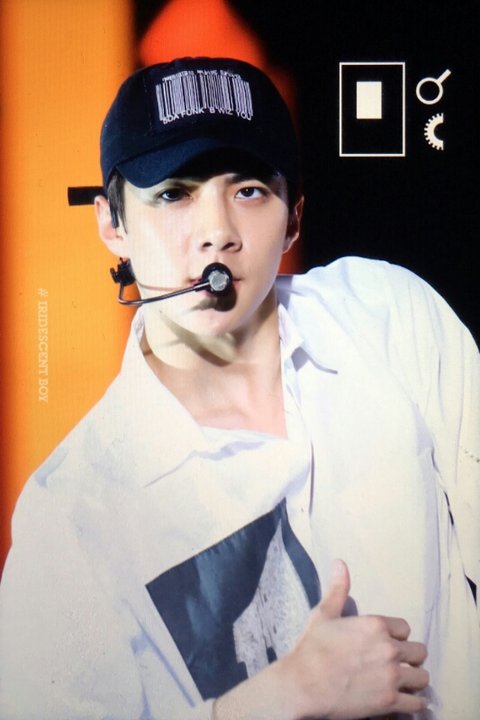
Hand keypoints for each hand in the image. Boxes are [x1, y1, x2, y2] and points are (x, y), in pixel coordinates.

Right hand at [281, 559, 428, 718]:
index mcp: (376, 625)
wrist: (303, 684)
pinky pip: (417, 703)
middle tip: (398, 663)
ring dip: (414, 679)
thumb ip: (338, 589)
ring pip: (422, 677)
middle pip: (419, 652)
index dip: (396, 635)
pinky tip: (405, 700)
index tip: (387, 642)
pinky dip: (413, 703)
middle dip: (409, 657)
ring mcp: (391, 677)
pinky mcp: (390, 702)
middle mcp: (389, 649)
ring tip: (404, 683)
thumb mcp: (323, 614)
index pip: (405, 628)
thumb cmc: (312, 648)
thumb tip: (340, 563)